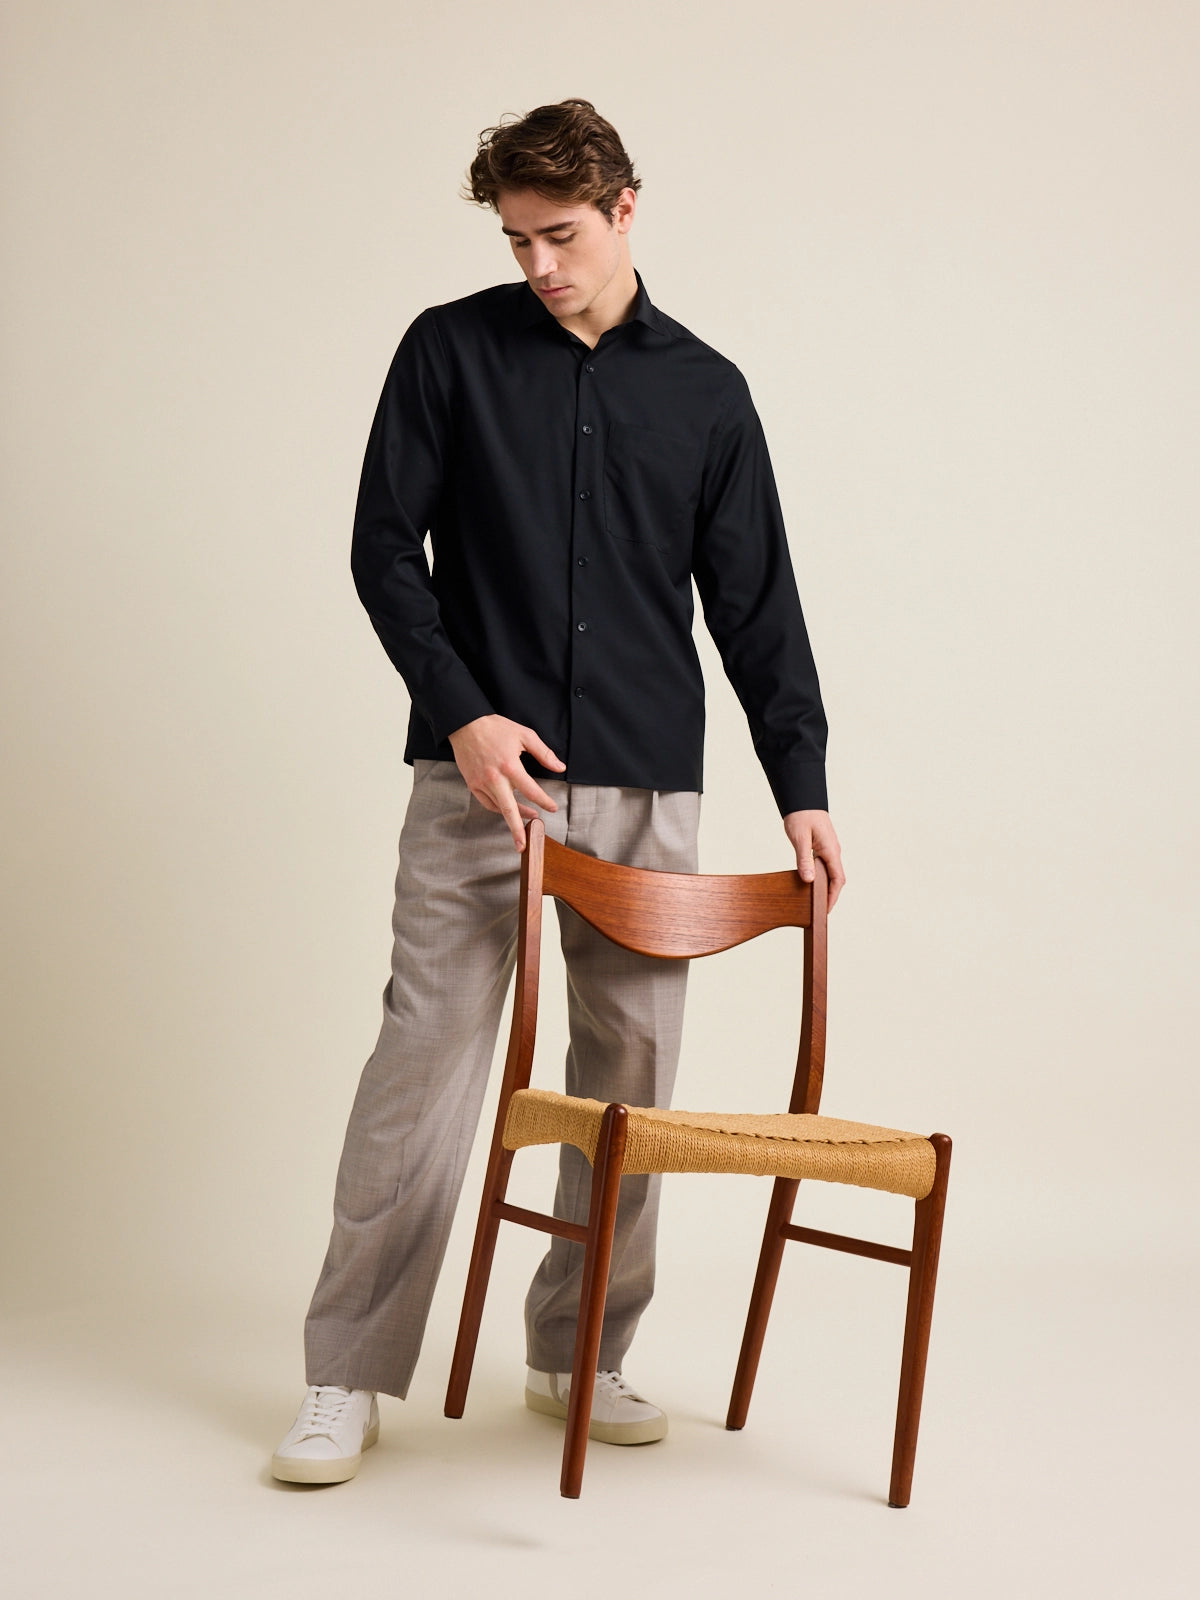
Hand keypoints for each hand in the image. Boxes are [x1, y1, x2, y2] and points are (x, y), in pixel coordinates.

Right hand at [448, 714, 566, 850]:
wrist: (465, 724)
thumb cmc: (495, 728)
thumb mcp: (524, 735)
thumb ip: (544, 753)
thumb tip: (559, 767)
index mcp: (509, 766)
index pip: (531, 790)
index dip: (543, 801)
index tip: (552, 808)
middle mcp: (494, 778)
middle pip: (509, 810)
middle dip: (517, 830)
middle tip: (524, 845)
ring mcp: (481, 783)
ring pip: (498, 807)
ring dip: (512, 817)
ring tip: (525, 823)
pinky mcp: (472, 784)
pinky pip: (487, 802)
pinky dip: (498, 808)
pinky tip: (507, 810)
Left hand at [782, 809, 845, 910]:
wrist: (802, 799)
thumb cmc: (801, 816)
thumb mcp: (800, 839)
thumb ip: (804, 860)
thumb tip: (809, 880)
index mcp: (831, 851)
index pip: (838, 879)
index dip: (833, 896)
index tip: (826, 910)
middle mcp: (833, 851)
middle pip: (837, 879)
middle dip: (830, 895)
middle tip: (820, 910)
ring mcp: (829, 848)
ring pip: (831, 872)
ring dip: (826, 886)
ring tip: (816, 901)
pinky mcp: (823, 845)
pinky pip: (825, 865)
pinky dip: (822, 877)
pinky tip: (812, 882)